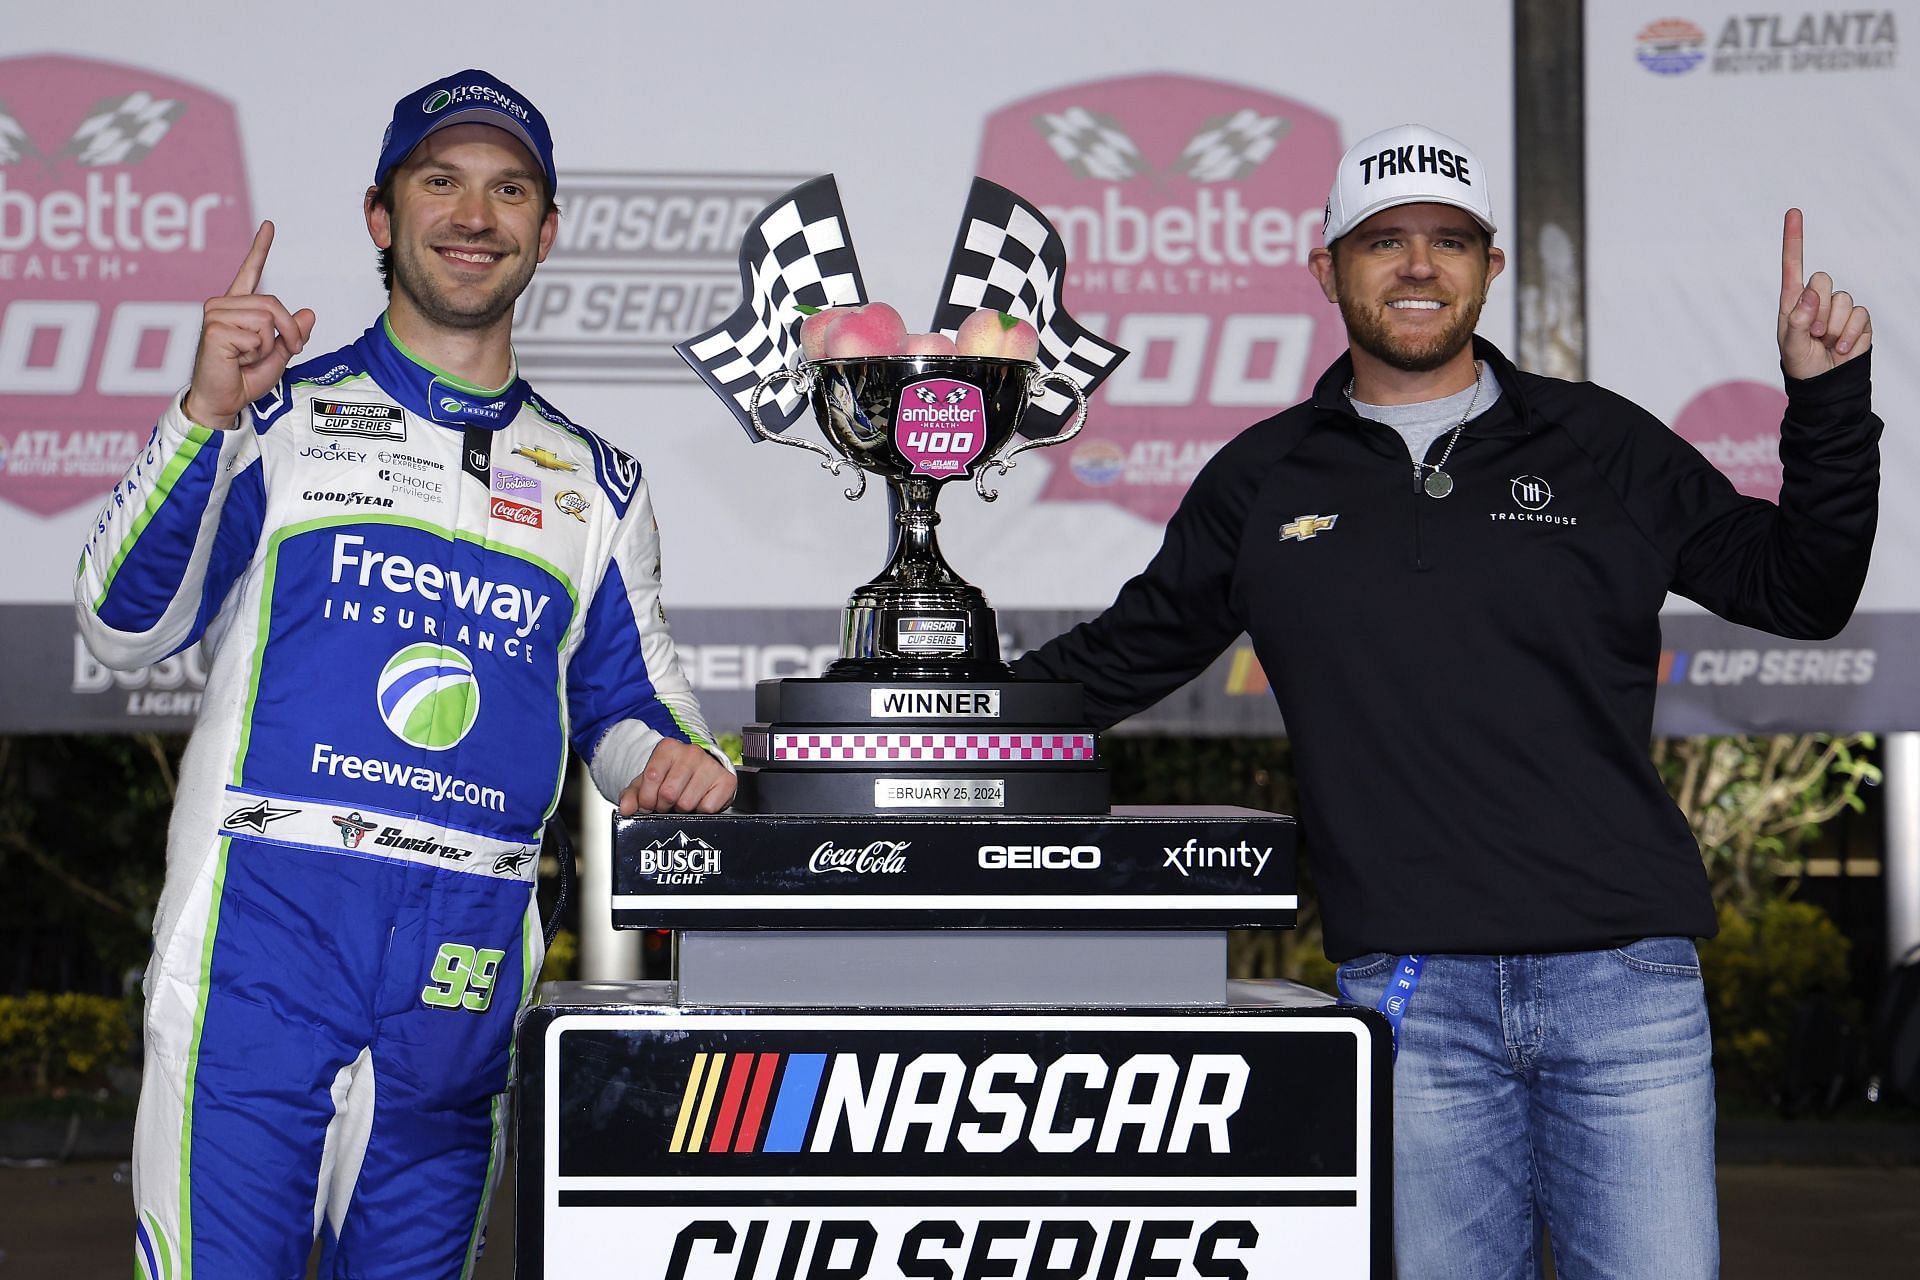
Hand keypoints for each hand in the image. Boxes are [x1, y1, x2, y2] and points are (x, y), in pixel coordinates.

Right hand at [182, 221, 316, 429]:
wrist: (223, 401)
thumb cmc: (244, 379)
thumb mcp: (278, 354)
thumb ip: (292, 332)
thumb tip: (309, 313)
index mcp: (236, 307)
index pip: (250, 272)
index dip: (260, 248)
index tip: (269, 226)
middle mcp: (222, 305)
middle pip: (273, 303)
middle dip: (289, 331)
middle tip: (288, 350)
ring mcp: (215, 315)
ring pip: (267, 319)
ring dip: (270, 345)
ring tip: (250, 357)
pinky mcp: (215, 329)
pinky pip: (257, 336)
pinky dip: (257, 353)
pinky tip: (238, 360)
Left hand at [618, 739, 734, 814]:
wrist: (702, 774)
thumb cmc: (672, 778)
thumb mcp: (648, 783)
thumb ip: (632, 795)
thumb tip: (626, 808)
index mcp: (668, 748)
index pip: (652, 777)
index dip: (646, 798)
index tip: (649, 803)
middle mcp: (691, 752)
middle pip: (669, 793)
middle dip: (664, 806)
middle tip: (667, 804)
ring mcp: (710, 765)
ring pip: (687, 803)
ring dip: (682, 810)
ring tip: (683, 801)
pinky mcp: (726, 780)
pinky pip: (707, 808)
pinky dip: (701, 811)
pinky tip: (699, 801)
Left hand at [1777, 208, 1870, 379]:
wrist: (1826, 384)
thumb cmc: (1801, 364)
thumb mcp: (1791, 345)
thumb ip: (1797, 320)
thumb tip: (1810, 294)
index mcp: (1793, 301)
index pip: (1793, 265)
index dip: (1794, 239)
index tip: (1793, 212)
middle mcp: (1817, 299)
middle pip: (1822, 279)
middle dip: (1817, 309)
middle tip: (1813, 334)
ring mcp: (1839, 308)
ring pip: (1842, 300)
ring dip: (1833, 327)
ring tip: (1825, 343)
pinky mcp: (1859, 319)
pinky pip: (1859, 316)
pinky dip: (1849, 336)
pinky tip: (1841, 349)